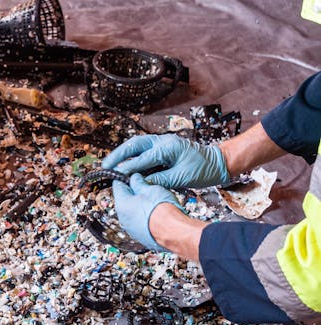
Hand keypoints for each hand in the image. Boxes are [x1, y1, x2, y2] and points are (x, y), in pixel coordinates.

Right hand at [102, 134, 229, 188]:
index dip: (127, 168)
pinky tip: (124, 166)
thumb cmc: (203, 170)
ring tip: (110, 165)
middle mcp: (162, 142)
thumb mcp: (182, 178)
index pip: (142, 158)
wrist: (218, 163)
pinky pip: (143, 151)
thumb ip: (159, 179)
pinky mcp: (162, 149)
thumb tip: (140, 183)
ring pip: (136, 146)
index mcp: (167, 147)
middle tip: (105, 165)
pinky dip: (131, 157)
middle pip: (134, 145)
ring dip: (122, 155)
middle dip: (118, 155)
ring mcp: (162, 144)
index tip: (115, 175)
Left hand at [112, 174, 184, 250]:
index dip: (125, 178)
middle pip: (126, 200)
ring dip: (141, 206)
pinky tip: (158, 214)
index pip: (118, 186)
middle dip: (135, 193)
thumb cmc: (163, 210)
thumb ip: (139, 182)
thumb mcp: (150, 189)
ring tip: (155, 201)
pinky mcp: (142, 236)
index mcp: (122, 205)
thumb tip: (134, 178)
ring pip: (134, 212)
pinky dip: (147, 217)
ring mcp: (132, 229)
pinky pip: (141, 223)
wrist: (175, 232)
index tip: (131, 175)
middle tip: (147, 187)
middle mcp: (123, 219)